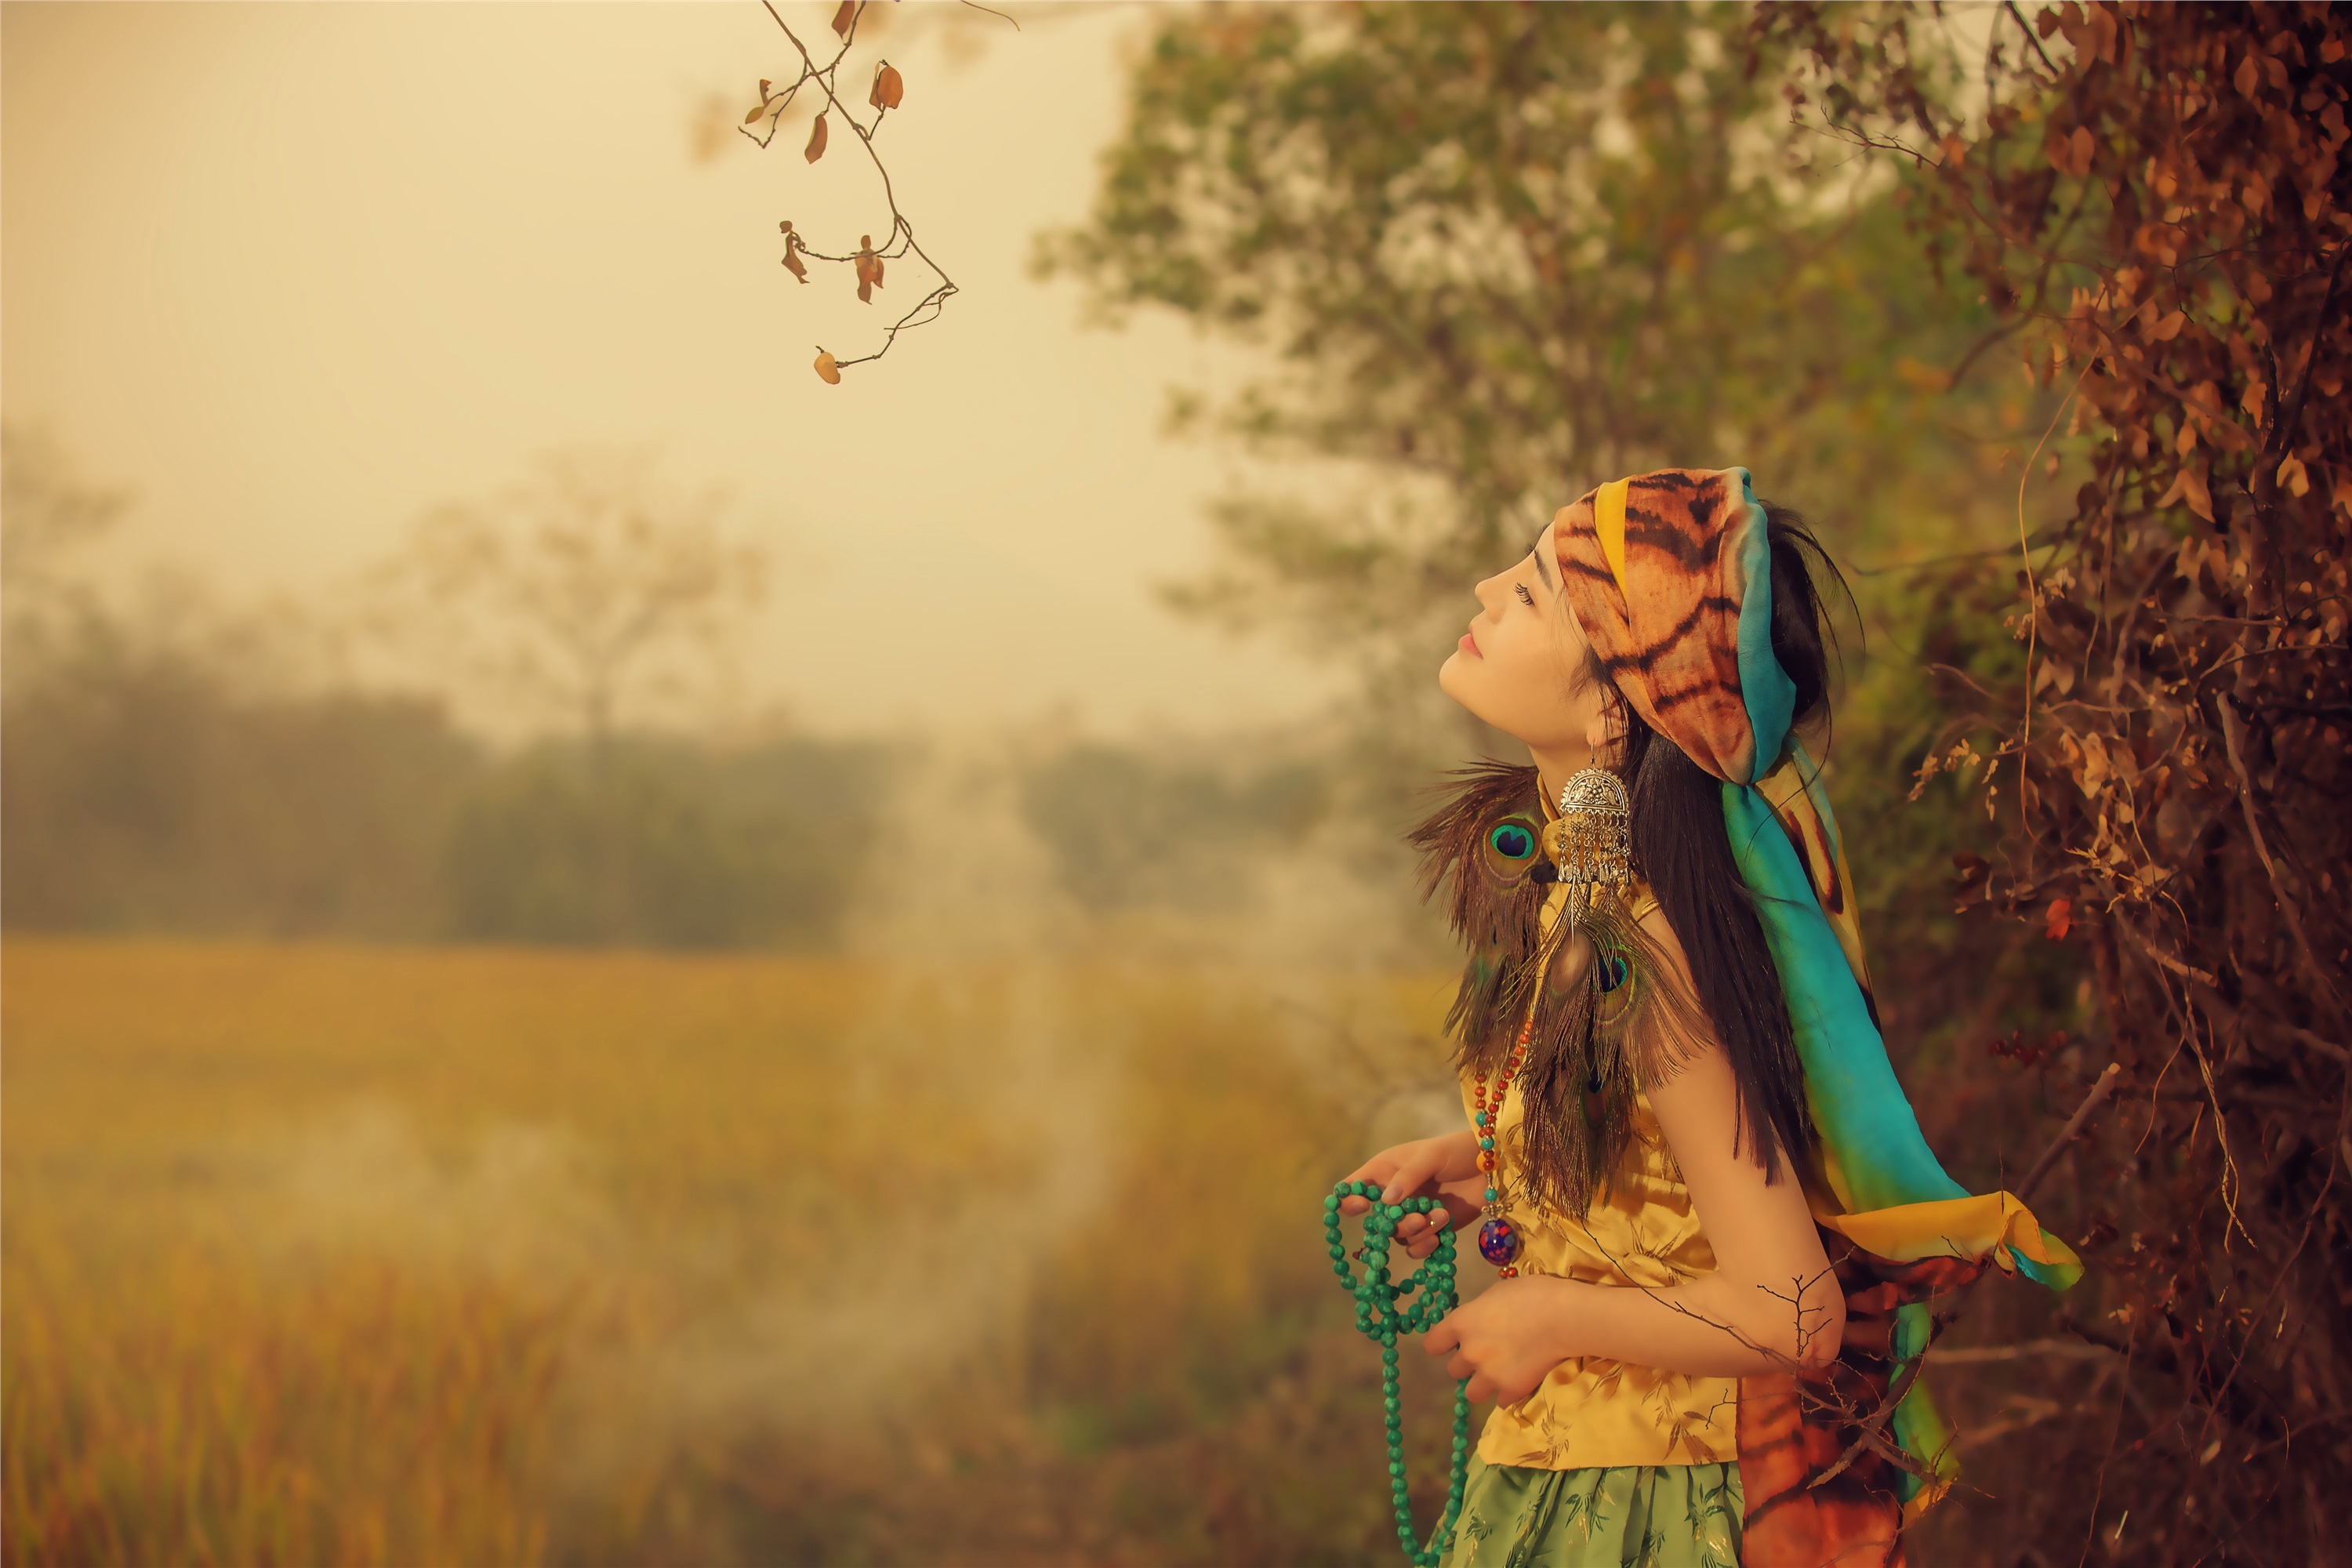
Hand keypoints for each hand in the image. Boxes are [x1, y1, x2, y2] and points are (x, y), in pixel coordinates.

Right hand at [1338, 1131, 1483, 1258]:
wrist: (1492, 1167)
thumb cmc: (1457, 1151)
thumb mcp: (1430, 1156)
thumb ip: (1407, 1177)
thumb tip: (1385, 1201)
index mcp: (1385, 1171)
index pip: (1353, 1187)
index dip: (1349, 1199)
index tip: (1363, 1206)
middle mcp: (1394, 1195)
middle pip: (1376, 1220)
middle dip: (1394, 1223)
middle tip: (1417, 1217)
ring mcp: (1411, 1214)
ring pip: (1398, 1236)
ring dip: (1417, 1232)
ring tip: (1441, 1216)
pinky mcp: (1430, 1230)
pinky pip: (1416, 1247)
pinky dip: (1425, 1245)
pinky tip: (1440, 1236)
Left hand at [1424, 1275, 1577, 1404]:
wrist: (1563, 1318)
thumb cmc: (1532, 1294)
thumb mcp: (1498, 1293)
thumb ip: (1481, 1312)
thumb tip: (1481, 1320)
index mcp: (1462, 1323)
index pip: (1432, 1344)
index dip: (1442, 1344)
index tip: (1452, 1343)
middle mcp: (1469, 1352)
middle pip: (1454, 1370)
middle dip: (1468, 1364)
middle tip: (1489, 1354)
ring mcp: (1489, 1375)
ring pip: (1472, 1392)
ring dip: (1483, 1384)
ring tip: (1501, 1373)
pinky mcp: (1511, 1390)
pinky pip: (1500, 1400)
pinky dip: (1508, 1393)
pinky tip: (1520, 1380)